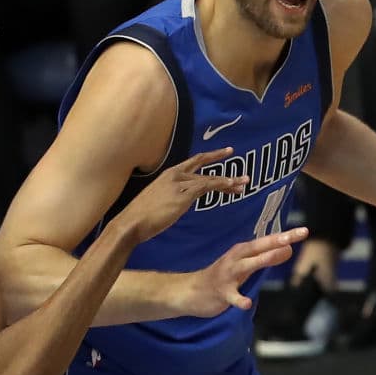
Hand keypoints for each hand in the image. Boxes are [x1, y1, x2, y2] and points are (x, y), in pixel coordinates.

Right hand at [116, 148, 247, 242]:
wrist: (132, 222)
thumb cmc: (142, 216)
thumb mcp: (160, 200)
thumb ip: (172, 196)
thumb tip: (181, 200)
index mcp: (169, 174)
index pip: (194, 162)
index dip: (211, 156)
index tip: (226, 152)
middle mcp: (175, 175)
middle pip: (204, 167)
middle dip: (222, 164)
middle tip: (239, 168)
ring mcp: (179, 183)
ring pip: (209, 178)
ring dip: (228, 181)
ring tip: (243, 184)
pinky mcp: (183, 194)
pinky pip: (206, 186)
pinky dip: (220, 185)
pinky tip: (231, 187)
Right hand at [175, 227, 310, 317]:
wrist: (189, 292)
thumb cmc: (221, 278)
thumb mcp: (245, 266)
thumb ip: (266, 258)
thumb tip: (288, 249)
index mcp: (242, 252)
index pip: (267, 242)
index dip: (285, 237)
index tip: (303, 231)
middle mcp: (235, 259)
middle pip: (258, 248)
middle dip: (275, 242)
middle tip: (292, 237)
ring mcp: (227, 275)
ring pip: (247, 266)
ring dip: (262, 260)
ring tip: (278, 254)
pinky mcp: (221, 293)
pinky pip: (232, 296)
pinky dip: (239, 300)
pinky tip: (247, 304)